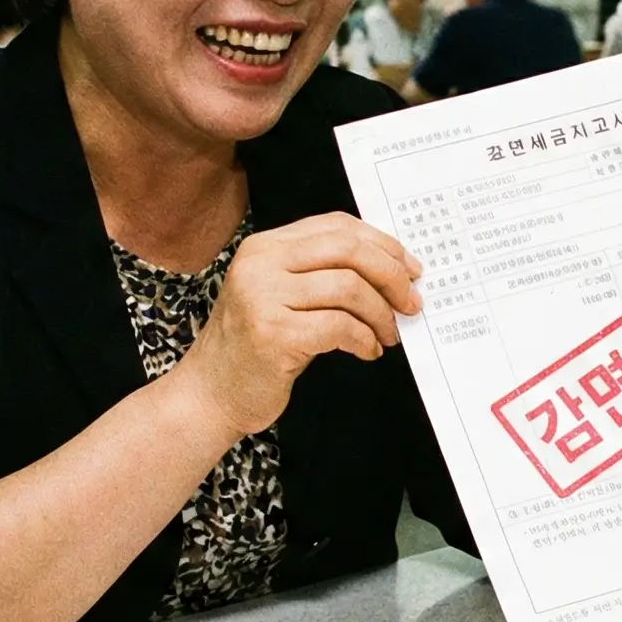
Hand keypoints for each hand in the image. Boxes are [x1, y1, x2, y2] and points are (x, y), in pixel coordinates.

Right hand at [174, 212, 421, 439]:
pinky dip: (364, 339)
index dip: (381, 244)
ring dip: (381, 314)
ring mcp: (263, 297)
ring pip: (349, 288)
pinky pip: (340, 327)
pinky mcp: (273, 334)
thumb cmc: (253, 348)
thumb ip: (321, 274)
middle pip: (348, 250)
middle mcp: (260, 264)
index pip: (336, 227)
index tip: (408, 268)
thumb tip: (391, 271)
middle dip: (390, 275)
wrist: (210, 394)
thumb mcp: (280, 296)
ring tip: (388, 334)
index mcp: (265, 247)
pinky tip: (368, 351)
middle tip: (411, 301)